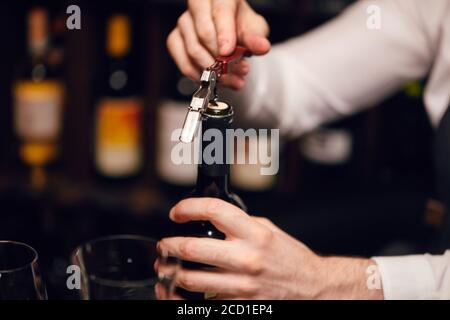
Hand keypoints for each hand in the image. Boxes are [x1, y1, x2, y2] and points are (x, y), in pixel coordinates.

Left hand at [157, 198, 383, 298]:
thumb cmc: (290, 258)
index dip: (188, 208)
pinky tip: (179, 288)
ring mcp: (241, 285)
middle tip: (164, 244)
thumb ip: (240, 223)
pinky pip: (203, 300)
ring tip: (166, 266)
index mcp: (255, 233)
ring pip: (190, 278)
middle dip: (169, 245)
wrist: (311, 287)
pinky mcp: (239, 304)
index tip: (178, 212)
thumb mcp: (269, 230)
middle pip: (192, 248)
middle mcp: (247, 258)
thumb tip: (212, 218)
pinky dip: (185, 295)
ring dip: (171, 272)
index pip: (214, 211)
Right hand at [166, 0, 270, 88]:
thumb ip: (256, 36)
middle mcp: (198, 5)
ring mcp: (184, 22)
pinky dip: (199, 75)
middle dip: (221, 57)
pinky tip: (214, 79)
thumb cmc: (240, 27)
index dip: (224, 32)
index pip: (220, 10)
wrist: (229, 36)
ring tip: (232, 79)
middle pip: (203, 32)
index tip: (228, 51)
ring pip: (193, 49)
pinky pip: (183, 62)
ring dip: (214, 70)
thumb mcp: (254, 29)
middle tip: (239, 70)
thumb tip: (261, 47)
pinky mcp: (175, 40)